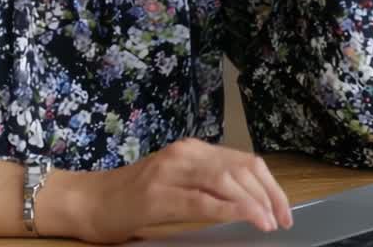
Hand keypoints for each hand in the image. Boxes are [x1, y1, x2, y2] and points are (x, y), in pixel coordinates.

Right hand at [69, 138, 293, 243]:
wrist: (89, 201)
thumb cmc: (132, 197)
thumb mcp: (178, 182)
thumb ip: (209, 183)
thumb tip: (252, 199)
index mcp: (192, 150)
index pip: (245, 161)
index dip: (270, 185)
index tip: (283, 209)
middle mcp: (184, 154)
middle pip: (241, 168)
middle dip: (269, 195)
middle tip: (282, 219)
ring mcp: (170, 172)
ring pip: (226, 180)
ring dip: (254, 202)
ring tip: (268, 222)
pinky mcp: (157, 195)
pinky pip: (202, 200)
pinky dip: (230, 209)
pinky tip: (246, 218)